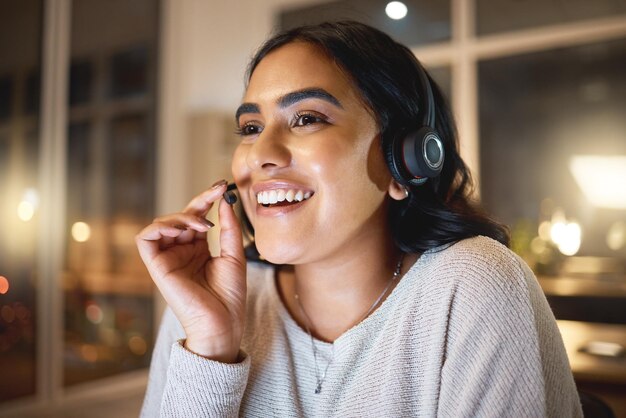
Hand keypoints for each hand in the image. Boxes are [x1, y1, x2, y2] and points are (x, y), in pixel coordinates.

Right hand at [136, 181, 245, 362]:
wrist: (223, 323)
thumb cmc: (230, 295)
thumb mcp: (234, 254)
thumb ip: (228, 228)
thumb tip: (224, 202)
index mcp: (197, 249)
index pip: (197, 217)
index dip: (206, 199)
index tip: (223, 186)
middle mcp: (181, 251)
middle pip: (180, 216)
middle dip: (198, 201)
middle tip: (216, 192)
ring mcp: (168, 258)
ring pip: (162, 223)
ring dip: (182, 216)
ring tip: (202, 225)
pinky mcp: (156, 267)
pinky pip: (145, 238)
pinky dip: (161, 226)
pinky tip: (183, 229)